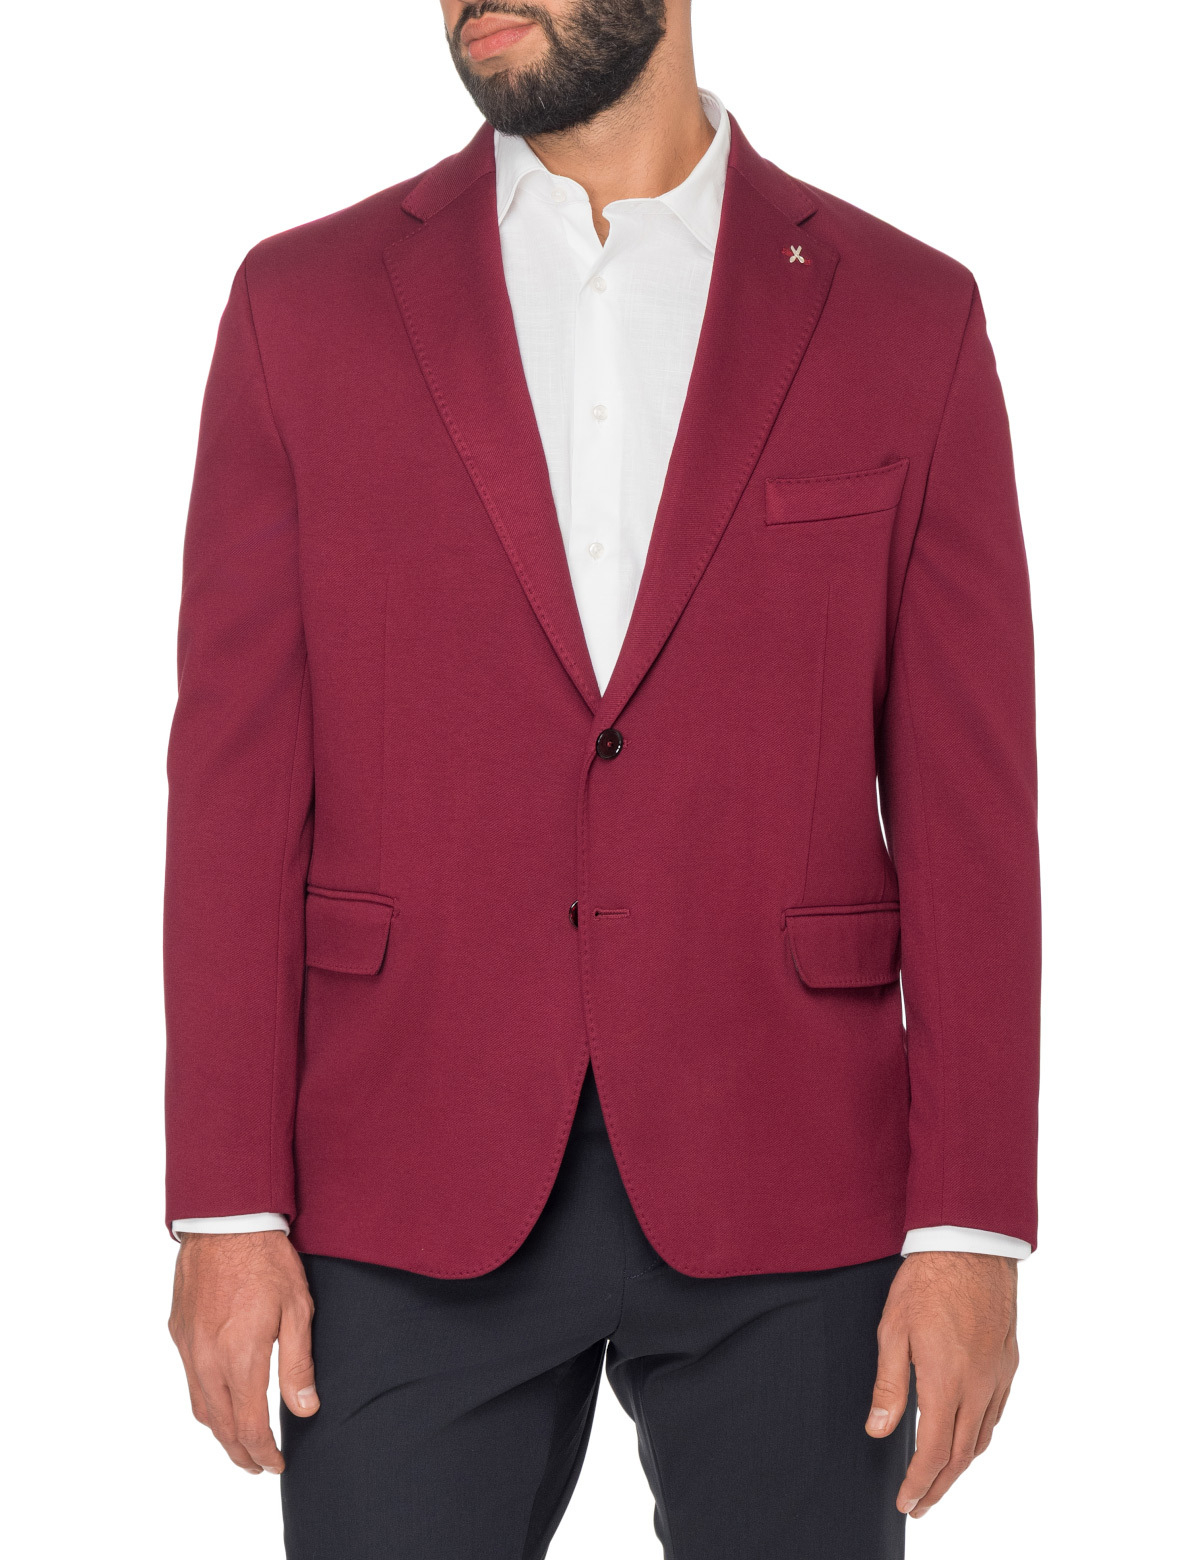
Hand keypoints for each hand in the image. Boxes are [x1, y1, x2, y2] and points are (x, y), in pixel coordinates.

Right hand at [168, 1230, 317, 1472]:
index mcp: (240, 1357)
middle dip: (240, 1452)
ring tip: (240, 1442)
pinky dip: (205, 1401)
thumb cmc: (267, 1260)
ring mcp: (188, 1346)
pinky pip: (189, 1379)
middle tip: (258, 1465)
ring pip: (200, 1406)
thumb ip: (298, 1364)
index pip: (249, 1426)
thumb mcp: (297, 1309)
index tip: (276, 1464)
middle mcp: (208, 1359)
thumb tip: (304, 1409)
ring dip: (219, 1431)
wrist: (225, 1220)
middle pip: (220, 1426)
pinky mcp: (178, 1330)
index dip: (263, 1452)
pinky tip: (220, 1398)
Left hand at [866, 1251, 1017, 1516]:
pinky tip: (967, 1435)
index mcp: (946, 1381)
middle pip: (960, 1455)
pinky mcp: (1008, 1361)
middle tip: (921, 1504)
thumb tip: (878, 1429)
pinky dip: (980, 1434)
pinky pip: (997, 1411)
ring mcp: (997, 1375)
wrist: (970, 1244)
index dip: (918, 1483)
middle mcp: (978, 1386)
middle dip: (939, 1486)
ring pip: (983, 1437)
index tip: (907, 1501)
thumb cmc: (927, 1280)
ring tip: (940, 1477)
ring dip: (961, 1464)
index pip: (933, 1452)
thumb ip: (889, 1384)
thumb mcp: (893, 1329)